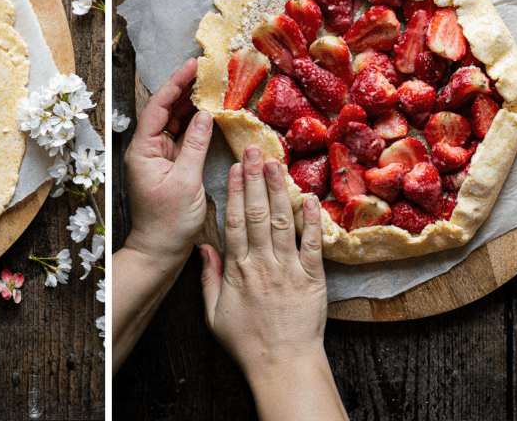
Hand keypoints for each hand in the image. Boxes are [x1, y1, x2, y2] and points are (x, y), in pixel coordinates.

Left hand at [124, 57, 213, 263]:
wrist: (159, 254)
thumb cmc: (169, 222)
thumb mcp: (186, 181)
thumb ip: (196, 145)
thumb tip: (205, 114)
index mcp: (143, 149)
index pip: (158, 106)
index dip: (175, 83)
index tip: (192, 65)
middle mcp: (147, 149)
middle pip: (165, 110)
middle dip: (184, 89)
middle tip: (206, 70)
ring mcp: (158, 157)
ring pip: (175, 122)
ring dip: (191, 105)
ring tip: (210, 86)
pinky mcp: (170, 166)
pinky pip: (182, 138)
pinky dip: (195, 125)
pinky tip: (209, 114)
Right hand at [200, 149, 345, 419]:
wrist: (283, 366)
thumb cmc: (247, 343)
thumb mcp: (214, 315)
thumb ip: (208, 279)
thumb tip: (203, 248)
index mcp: (238, 270)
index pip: (235, 222)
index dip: (234, 192)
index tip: (234, 167)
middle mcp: (263, 264)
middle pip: (257, 213)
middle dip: (255, 179)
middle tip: (254, 150)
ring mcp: (289, 269)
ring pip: (283, 221)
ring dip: (279, 190)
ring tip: (277, 163)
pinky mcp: (313, 279)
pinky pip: (312, 244)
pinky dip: (312, 220)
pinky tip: (310, 197)